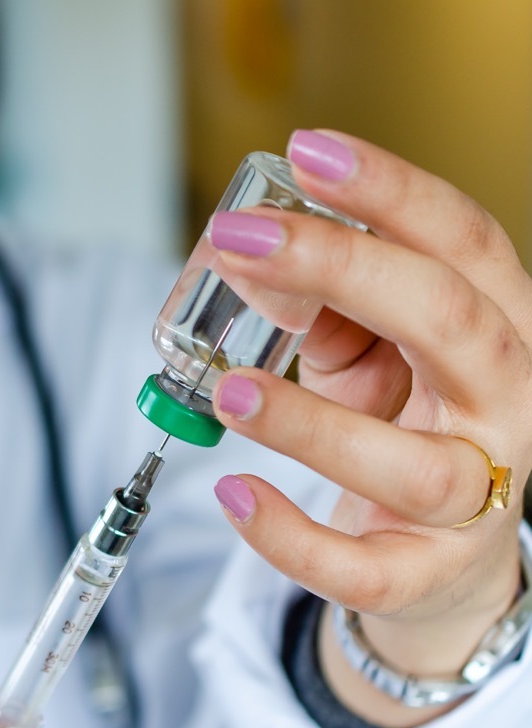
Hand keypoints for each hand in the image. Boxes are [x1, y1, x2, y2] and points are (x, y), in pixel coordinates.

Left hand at [205, 130, 529, 727]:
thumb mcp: (364, 347)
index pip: (464, 242)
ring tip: (229, 390)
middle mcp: (502, 405)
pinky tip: (234, 495)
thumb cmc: (397, 422)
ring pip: (413, 465)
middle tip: (238, 243)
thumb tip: (238, 257)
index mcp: (494, 327)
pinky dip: (293, 538)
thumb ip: (313, 302)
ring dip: (312, 423)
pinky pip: (363, 570)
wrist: (438, 554)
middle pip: (451, 324)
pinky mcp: (423, 574)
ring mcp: (474, 498)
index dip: (393, 191)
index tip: (307, 150)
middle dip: (343, 269)